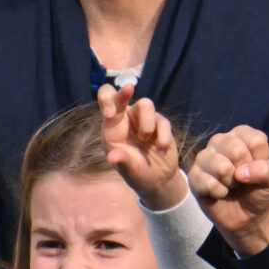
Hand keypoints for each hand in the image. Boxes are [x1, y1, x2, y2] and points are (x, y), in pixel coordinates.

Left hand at [99, 87, 188, 211]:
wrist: (158, 180)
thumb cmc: (136, 173)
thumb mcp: (128, 170)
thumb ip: (122, 161)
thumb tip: (112, 157)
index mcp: (112, 127)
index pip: (107, 105)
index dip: (106, 102)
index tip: (110, 113)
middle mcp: (127, 119)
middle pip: (123, 94)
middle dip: (124, 92)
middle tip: (129, 88)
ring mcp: (144, 119)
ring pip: (146, 104)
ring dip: (147, 124)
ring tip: (146, 141)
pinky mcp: (161, 124)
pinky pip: (162, 122)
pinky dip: (162, 137)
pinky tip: (161, 152)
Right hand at [188, 126, 268, 255]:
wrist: (246, 215)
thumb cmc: (257, 189)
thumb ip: (265, 171)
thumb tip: (240, 173)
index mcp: (241, 135)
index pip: (255, 140)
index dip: (260, 161)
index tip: (257, 169)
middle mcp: (221, 140)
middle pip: (237, 151)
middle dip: (245, 172)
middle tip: (242, 179)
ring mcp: (204, 157)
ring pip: (221, 166)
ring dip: (231, 183)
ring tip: (231, 185)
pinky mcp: (194, 176)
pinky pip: (208, 183)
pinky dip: (220, 193)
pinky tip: (221, 193)